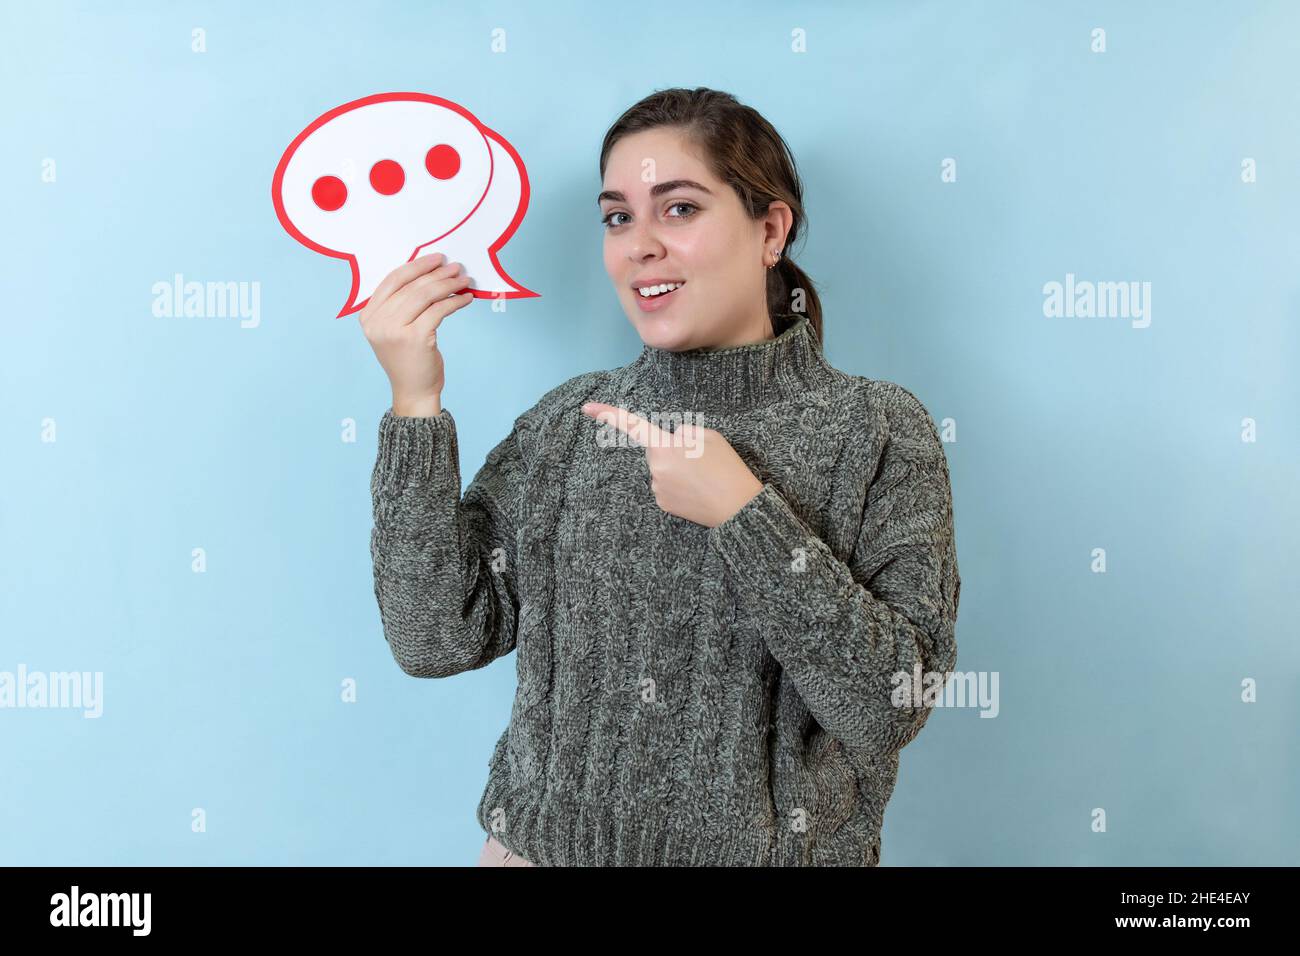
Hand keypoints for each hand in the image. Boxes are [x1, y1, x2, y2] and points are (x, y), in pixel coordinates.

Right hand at [358, 252, 475, 414]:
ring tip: (464, 280)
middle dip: (437, 273)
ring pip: (426, 295)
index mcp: (368, 316)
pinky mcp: (416, 337)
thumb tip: (430, 273)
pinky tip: (465, 299)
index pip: (393, 280)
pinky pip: (439, 310)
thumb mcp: (394, 330)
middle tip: (456, 268)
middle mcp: (378, 322)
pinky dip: (455, 302)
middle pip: (412, 286)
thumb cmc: (408, 360)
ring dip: (448, 285)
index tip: (437, 259)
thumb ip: (401, 305)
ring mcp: (395, 330)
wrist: (413, 392)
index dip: (417, 266)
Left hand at [580, 402, 763, 527]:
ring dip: (677, 468)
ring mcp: (658, 489)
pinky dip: (678, 485)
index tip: (586, 407)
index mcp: (665, 446)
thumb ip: (684, 432)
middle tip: (701, 458)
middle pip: (656, 449)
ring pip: (662, 469)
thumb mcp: (710, 436)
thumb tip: (672, 439)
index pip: (632, 426)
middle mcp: (655, 468)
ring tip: (703, 476)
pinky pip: (665, 486)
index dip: (608, 414)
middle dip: (672, 449)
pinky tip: (697, 489)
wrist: (738, 508)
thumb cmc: (727, 468)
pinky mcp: (664, 504)